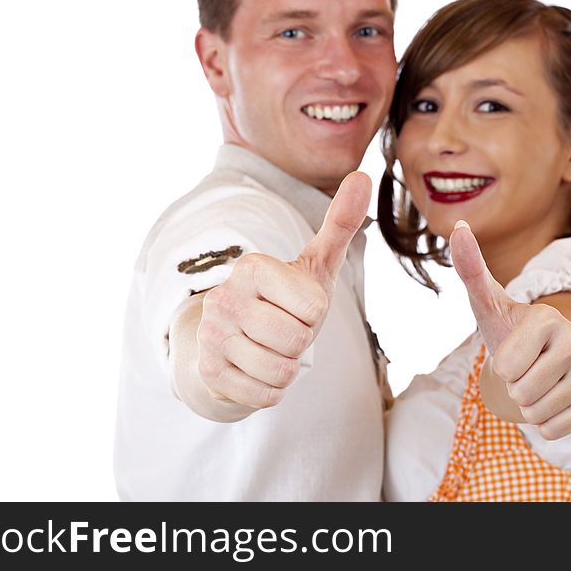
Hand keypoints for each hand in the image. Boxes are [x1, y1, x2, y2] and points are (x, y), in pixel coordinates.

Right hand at [196, 171, 371, 409]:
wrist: (237, 340)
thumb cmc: (286, 299)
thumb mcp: (316, 263)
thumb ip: (340, 223)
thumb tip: (362, 175)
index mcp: (252, 266)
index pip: (314, 307)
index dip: (314, 312)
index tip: (295, 303)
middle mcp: (224, 297)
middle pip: (298, 340)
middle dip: (301, 342)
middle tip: (283, 329)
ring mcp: (211, 336)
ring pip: (281, 371)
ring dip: (287, 367)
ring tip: (271, 348)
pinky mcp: (208, 373)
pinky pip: (265, 395)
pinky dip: (271, 389)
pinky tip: (256, 369)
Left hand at [450, 221, 570, 439]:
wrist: (545, 355)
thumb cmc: (509, 328)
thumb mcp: (487, 302)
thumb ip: (471, 268)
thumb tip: (457, 227)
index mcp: (548, 319)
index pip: (507, 367)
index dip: (501, 365)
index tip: (513, 349)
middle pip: (522, 393)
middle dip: (513, 387)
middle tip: (524, 369)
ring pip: (537, 413)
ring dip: (527, 405)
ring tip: (535, 382)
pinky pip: (554, 430)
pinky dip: (544, 422)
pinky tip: (551, 398)